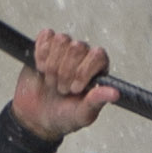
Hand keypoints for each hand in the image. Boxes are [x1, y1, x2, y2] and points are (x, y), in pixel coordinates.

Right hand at [7, 27, 112, 141]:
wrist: (36, 117)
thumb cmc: (63, 116)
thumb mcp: (82, 114)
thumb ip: (96, 101)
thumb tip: (116, 94)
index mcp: (97, 70)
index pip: (98, 55)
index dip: (84, 71)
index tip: (75, 89)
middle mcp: (83, 56)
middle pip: (77, 47)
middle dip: (65, 72)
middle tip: (62, 89)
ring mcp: (64, 49)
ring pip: (61, 40)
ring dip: (52, 65)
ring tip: (51, 81)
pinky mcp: (45, 45)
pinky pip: (45, 35)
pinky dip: (40, 53)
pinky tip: (41, 68)